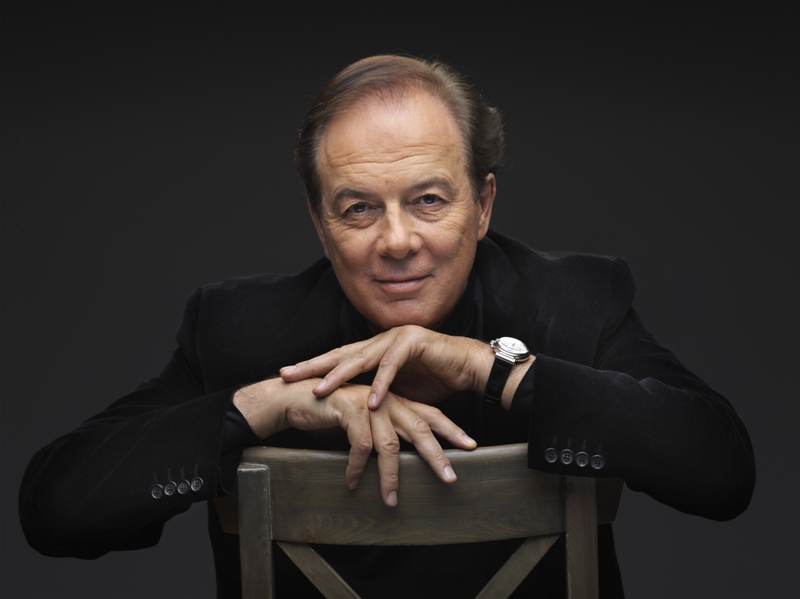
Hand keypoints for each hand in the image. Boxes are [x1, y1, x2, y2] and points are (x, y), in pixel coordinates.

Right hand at [234, 377, 475, 506]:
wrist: (296, 396)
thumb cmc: (330, 412)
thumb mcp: (364, 423)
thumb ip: (382, 435)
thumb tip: (397, 461)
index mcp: (394, 402)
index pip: (430, 415)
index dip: (450, 429)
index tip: (470, 446)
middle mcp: (387, 401)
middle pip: (420, 429)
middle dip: (436, 455)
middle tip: (450, 478)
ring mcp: (369, 403)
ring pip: (390, 444)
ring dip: (391, 476)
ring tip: (392, 501)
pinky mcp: (350, 409)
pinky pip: (360, 445)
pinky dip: (358, 467)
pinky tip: (354, 482)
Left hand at [280, 325, 494, 408]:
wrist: (468, 367)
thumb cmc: (436, 379)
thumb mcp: (397, 392)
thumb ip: (376, 396)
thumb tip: (353, 413)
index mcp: (375, 349)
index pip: (338, 358)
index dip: (313, 367)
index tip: (288, 377)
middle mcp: (381, 340)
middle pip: (341, 353)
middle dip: (313, 366)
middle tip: (287, 375)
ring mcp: (396, 338)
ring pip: (362, 357)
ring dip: (339, 375)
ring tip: (320, 390)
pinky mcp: (414, 342)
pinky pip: (393, 365)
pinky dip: (381, 383)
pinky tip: (369, 399)